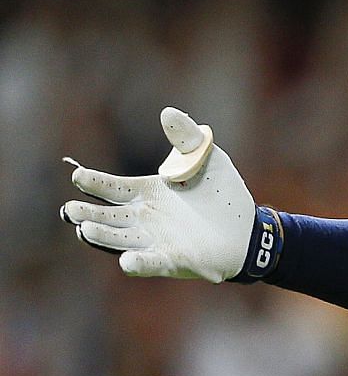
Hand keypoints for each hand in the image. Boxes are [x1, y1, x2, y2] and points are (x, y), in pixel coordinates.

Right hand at [60, 107, 255, 281]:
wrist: (249, 227)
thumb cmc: (221, 192)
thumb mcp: (206, 157)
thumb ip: (186, 137)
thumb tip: (167, 112)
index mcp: (146, 192)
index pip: (112, 187)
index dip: (94, 182)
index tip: (78, 176)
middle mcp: (144, 218)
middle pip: (107, 217)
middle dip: (87, 214)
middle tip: (70, 212)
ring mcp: (156, 240)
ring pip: (121, 240)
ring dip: (103, 236)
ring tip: (85, 230)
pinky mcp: (174, 260)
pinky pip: (152, 263)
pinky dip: (139, 263)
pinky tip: (127, 262)